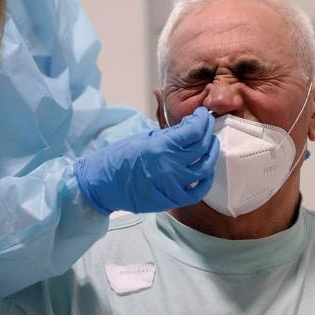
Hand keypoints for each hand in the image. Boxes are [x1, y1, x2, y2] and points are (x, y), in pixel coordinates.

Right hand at [75, 107, 218, 213]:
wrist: (103, 184)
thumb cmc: (119, 158)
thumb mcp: (144, 137)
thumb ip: (169, 134)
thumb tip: (189, 127)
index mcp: (160, 146)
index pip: (193, 130)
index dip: (202, 119)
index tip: (202, 114)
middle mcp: (170, 166)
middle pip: (201, 147)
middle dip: (207, 131)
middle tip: (207, 124)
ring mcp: (173, 185)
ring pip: (204, 168)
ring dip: (211, 153)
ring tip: (210, 143)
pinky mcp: (172, 200)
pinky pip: (198, 191)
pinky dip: (206, 179)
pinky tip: (207, 169)